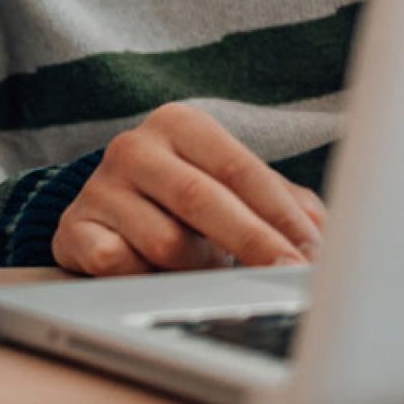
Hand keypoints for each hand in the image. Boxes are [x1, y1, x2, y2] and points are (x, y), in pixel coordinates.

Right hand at [52, 103, 327, 275]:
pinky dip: (145, 278)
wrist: (107, 218)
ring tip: (201, 270)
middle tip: (289, 276)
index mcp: (180, 124)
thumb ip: (285, 205)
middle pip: (202, 198)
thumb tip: (330, 235)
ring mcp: (98, 187)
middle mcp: (134, 147)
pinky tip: (151, 275)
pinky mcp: (73, 229)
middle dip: (254, 243)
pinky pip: (118, 265)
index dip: (281, 215)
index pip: (240, 169)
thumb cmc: (186, 205)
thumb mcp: (234, 191)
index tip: (314, 253)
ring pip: (164, 243)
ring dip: (195, 268)